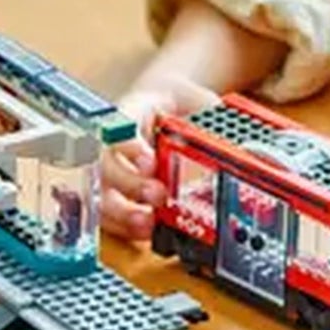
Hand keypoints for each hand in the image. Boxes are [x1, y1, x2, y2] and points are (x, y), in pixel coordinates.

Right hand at [103, 68, 218, 243]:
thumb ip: (208, 113)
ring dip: (121, 213)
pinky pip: (108, 214)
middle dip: (128, 184)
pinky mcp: (115, 193)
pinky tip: (145, 231)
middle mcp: (113, 142)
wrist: (164, 105)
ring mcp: (111, 170)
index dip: (129, 146)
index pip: (118, 126)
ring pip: (99, 193)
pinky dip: (124, 227)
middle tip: (157, 195)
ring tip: (147, 223)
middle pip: (103, 164)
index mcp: (130, 112)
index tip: (150, 159)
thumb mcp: (195, 98)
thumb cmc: (176, 102)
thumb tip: (229, 133)